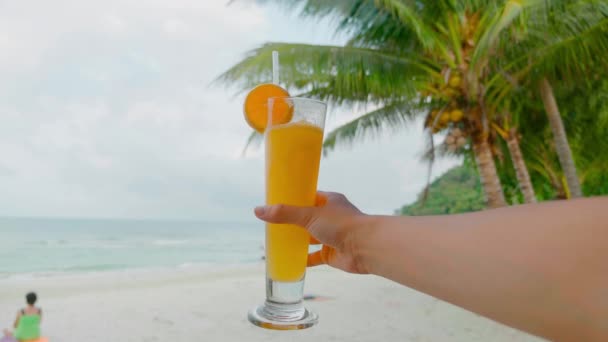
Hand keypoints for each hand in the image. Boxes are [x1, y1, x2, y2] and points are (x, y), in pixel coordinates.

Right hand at [254, 191, 368, 273]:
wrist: (365, 248)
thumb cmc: (342, 225)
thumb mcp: (309, 215)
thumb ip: (285, 214)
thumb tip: (258, 211)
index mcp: (329, 201)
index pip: (309, 196)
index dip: (295, 198)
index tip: (278, 201)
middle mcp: (332, 217)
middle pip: (308, 218)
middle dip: (293, 221)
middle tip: (274, 223)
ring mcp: (332, 236)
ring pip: (311, 237)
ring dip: (298, 239)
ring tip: (278, 240)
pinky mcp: (332, 254)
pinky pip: (314, 256)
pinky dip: (303, 259)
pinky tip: (290, 261)